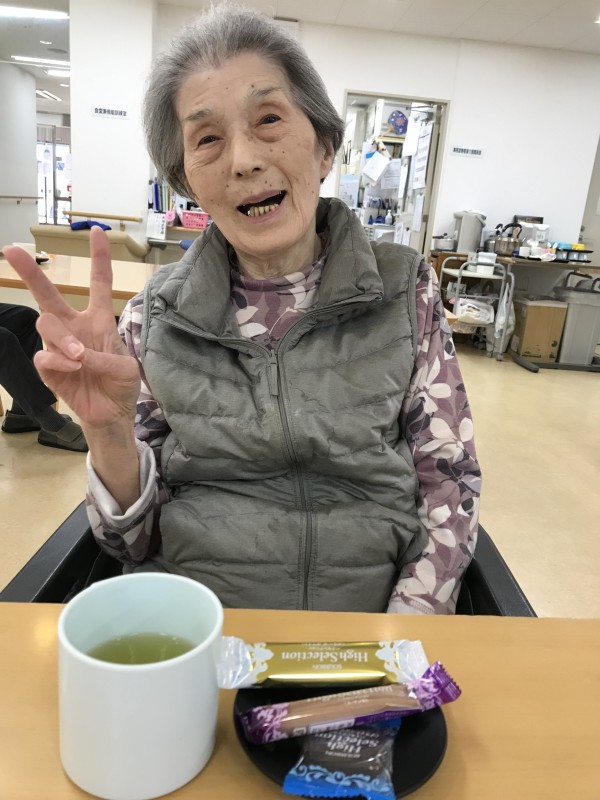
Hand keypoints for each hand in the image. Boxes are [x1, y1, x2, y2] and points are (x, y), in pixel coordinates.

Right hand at [2, 227, 140, 431]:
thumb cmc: (120, 385)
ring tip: (79, 356)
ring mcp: (59, 346)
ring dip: (63, 338)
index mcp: (98, 320)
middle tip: (12, 250)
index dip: (98, 257)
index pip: (99, 283)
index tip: (96, 230)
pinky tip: (72, 367)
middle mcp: (75, 327)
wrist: (111, 414)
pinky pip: (44, 355)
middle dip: (30, 271)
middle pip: (48, 294)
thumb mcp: (125, 368)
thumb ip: (103, 357)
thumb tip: (77, 355)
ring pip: (46, 324)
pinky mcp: (49, 367)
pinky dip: (59, 360)